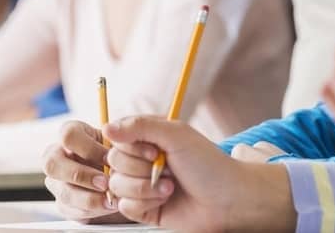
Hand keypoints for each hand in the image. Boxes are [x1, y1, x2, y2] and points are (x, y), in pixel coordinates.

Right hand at [43, 120, 120, 221]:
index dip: (88, 148)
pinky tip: (107, 207)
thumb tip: (114, 152)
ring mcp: (57, 181)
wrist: (122, 177)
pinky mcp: (63, 204)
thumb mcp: (120, 144)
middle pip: (51, 164)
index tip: (109, 158)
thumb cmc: (118, 154)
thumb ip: (117, 144)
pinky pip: (71, 210)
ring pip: (63, 192)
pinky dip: (92, 211)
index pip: (67, 135)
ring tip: (111, 200)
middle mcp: (57, 156)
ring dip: (89, 198)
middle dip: (81, 175)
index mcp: (71, 134)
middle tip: (105, 183)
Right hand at [104, 116, 294, 232]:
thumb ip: (140, 126)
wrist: (228, 200)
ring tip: (170, 187)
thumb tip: (107, 127)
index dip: (131, 147)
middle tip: (166, 169)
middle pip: (113, 162)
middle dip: (140, 169)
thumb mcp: (176, 134)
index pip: (116, 138)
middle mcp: (142, 160)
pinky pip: (125, 206)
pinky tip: (165, 200)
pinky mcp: (144, 209)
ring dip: (144, 188)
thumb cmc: (208, 164)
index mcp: (147, 138)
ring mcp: (141, 185)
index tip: (154, 151)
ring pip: (117, 185)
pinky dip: (144, 204)